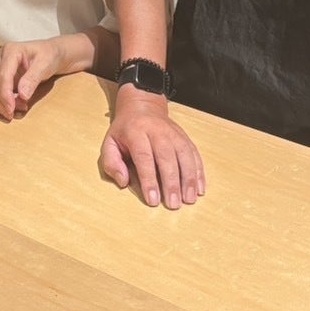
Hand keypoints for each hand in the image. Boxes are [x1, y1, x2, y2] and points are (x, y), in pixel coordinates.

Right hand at [0, 39, 68, 119]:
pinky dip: (3, 101)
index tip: (11, 109)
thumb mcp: (45, 64)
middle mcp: (0, 57)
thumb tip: (22, 95)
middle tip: (10, 114)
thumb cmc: (50, 55)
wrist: (54, 54)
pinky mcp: (0, 76)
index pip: (3, 76)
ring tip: (18, 109)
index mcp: (10, 51)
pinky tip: (17, 105)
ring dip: (0, 103)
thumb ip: (33, 78)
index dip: (5, 95)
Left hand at [100, 86, 204, 209]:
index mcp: (136, 132)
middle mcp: (158, 131)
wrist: (142, 106)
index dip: (149, 180)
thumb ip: (111, 163)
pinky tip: (200, 188)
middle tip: (173, 205)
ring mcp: (174, 133)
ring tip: (189, 199)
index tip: (153, 200)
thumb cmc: (125, 130)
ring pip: (184, 155)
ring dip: (189, 179)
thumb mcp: (109, 143)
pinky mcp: (184, 137)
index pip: (144, 157)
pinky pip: (194, 154)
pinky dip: (199, 172)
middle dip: (171, 183)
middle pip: (167, 158)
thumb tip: (123, 181)